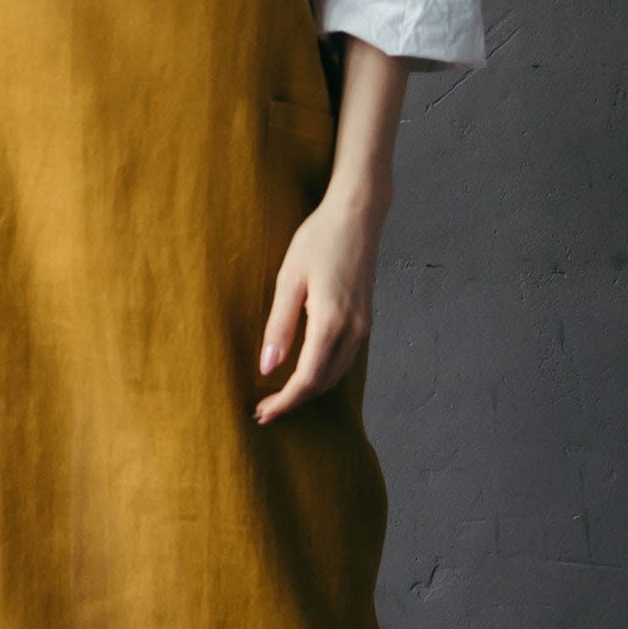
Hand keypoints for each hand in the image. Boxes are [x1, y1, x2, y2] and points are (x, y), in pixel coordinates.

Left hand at [254, 188, 380, 422]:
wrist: (358, 215)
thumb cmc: (319, 239)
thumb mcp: (289, 279)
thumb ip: (279, 326)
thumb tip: (267, 367)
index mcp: (332, 322)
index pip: (307, 379)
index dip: (284, 402)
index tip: (262, 413)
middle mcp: (353, 330)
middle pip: (323, 383)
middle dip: (294, 401)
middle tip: (265, 410)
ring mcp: (363, 326)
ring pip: (336, 374)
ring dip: (309, 390)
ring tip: (280, 395)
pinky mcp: (365, 319)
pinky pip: (345, 359)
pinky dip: (324, 373)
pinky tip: (305, 370)